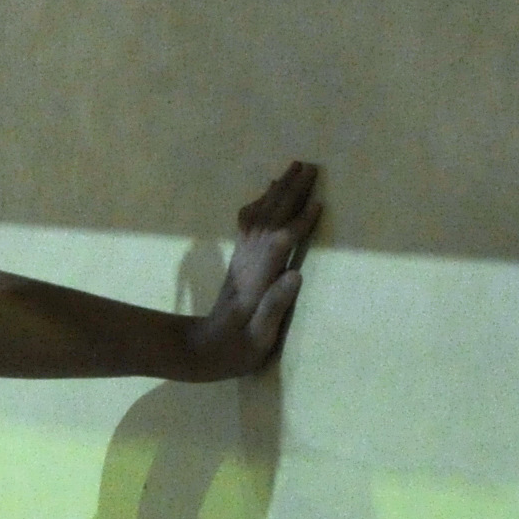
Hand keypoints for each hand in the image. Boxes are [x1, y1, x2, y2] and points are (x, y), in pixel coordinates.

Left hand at [187, 160, 322, 377]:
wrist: (199, 351)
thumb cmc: (234, 350)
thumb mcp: (258, 337)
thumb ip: (275, 307)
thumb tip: (296, 275)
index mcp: (257, 280)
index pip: (281, 244)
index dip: (299, 223)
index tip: (318, 203)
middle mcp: (247, 263)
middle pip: (269, 220)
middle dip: (289, 193)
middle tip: (308, 166)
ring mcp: (241, 260)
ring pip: (258, 217)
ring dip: (275, 192)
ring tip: (290, 169)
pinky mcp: (238, 262)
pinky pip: (248, 225)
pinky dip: (259, 205)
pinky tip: (264, 196)